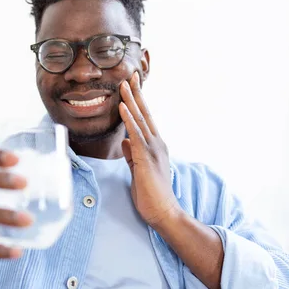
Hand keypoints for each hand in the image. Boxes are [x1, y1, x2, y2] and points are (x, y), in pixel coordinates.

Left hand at [119, 72, 179, 228]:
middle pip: (145, 113)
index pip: (145, 119)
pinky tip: (123, 107)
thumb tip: (125, 142)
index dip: (138, 102)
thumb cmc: (151, 195)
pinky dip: (129, 119)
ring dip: (131, 100)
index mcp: (155, 146)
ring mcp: (153, 150)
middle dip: (137, 93)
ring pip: (140, 119)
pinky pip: (136, 135)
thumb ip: (132, 155)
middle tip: (130, 75)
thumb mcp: (138, 171)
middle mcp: (156, 144)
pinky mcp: (146, 158)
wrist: (165, 213)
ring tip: (124, 84)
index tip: (132, 86)